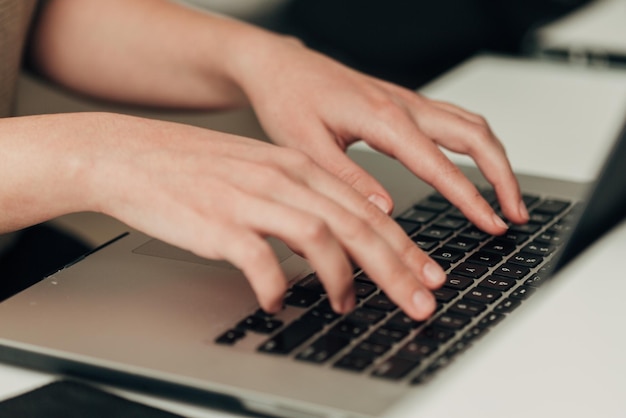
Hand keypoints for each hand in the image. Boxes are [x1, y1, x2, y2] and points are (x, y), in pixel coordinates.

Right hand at [54, 113, 444, 319]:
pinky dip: (276, 286)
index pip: (367, 209)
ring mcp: (252, 199)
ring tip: (346, 304)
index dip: (404, 246)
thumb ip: (299, 202)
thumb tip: (332, 242)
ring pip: (322, 238)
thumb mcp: (259, 173)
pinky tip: (276, 302)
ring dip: (342, 279)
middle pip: (358, 226)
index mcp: (297, 167)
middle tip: (420, 302)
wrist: (133, 155)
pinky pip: (261, 261)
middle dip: (397, 270)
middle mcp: (282, 179)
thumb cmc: (195, 168)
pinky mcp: (219, 222)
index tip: (427, 274)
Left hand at [230, 35, 529, 232]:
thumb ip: (348, 179)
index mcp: (383, 118)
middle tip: (515, 213)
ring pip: (471, 124)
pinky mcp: (403, 102)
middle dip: (504, 176)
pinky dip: (477, 143)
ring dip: (496, 158)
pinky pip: (455, 118)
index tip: (491, 222)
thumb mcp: (307, 147)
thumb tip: (384, 209)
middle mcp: (404, 105)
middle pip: (475, 135)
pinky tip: (478, 163)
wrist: (281, 67)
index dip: (470, 197)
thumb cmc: (289, 99)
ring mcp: (407, 101)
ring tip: (508, 195)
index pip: (439, 164)